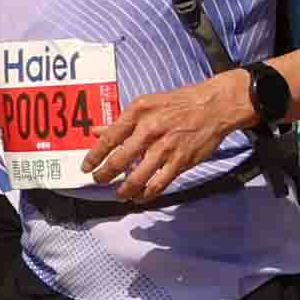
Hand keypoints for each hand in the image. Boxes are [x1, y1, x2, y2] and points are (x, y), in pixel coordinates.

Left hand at [82, 77, 250, 200]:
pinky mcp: (180, 161)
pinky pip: (158, 184)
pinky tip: (140, 197)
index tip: (86, 167)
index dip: (94, 156)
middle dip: (105, 175)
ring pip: (137, 178)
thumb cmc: (180, 103)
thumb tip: (96, 131)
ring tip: (119, 194)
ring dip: (124, 190)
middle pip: (119, 160)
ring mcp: (165, 147)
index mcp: (138, 113)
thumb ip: (121, 121)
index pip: (109, 138)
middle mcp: (150, 130)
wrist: (214, 106)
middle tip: (99, 180)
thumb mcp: (147, 104)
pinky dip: (146, 194)